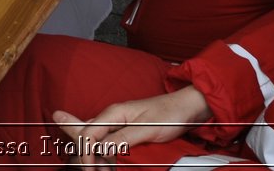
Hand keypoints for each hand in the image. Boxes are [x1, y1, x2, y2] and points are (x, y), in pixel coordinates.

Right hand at [51, 87, 209, 167]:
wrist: (187, 108)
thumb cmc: (169, 115)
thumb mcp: (147, 128)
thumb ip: (124, 137)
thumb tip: (102, 148)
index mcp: (114, 113)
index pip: (89, 132)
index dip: (86, 152)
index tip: (91, 168)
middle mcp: (112, 117)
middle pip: (89, 135)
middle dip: (87, 154)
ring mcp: (119, 123)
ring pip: (97, 140)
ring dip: (96, 156)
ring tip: (102, 170)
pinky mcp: (127, 131)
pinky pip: (109, 142)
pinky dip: (106, 154)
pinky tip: (110, 164)